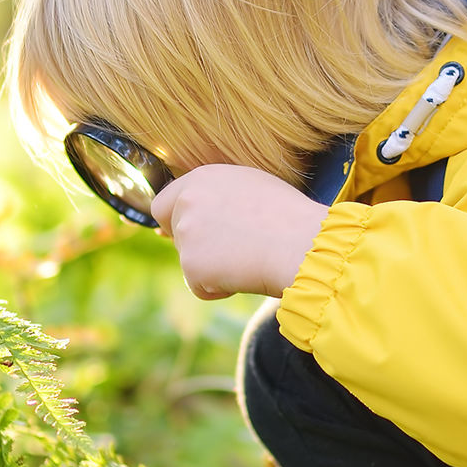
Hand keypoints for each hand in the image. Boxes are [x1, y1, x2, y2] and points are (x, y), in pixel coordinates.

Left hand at [150, 165, 326, 300]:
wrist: (301, 243)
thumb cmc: (288, 217)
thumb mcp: (250, 188)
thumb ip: (216, 197)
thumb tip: (190, 217)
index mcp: (202, 178)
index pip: (165, 203)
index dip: (173, 222)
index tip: (186, 235)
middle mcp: (188, 202)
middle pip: (175, 235)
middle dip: (197, 248)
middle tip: (232, 252)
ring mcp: (187, 234)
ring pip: (190, 262)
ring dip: (213, 269)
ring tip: (249, 259)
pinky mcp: (192, 265)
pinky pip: (200, 287)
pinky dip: (219, 288)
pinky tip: (245, 274)